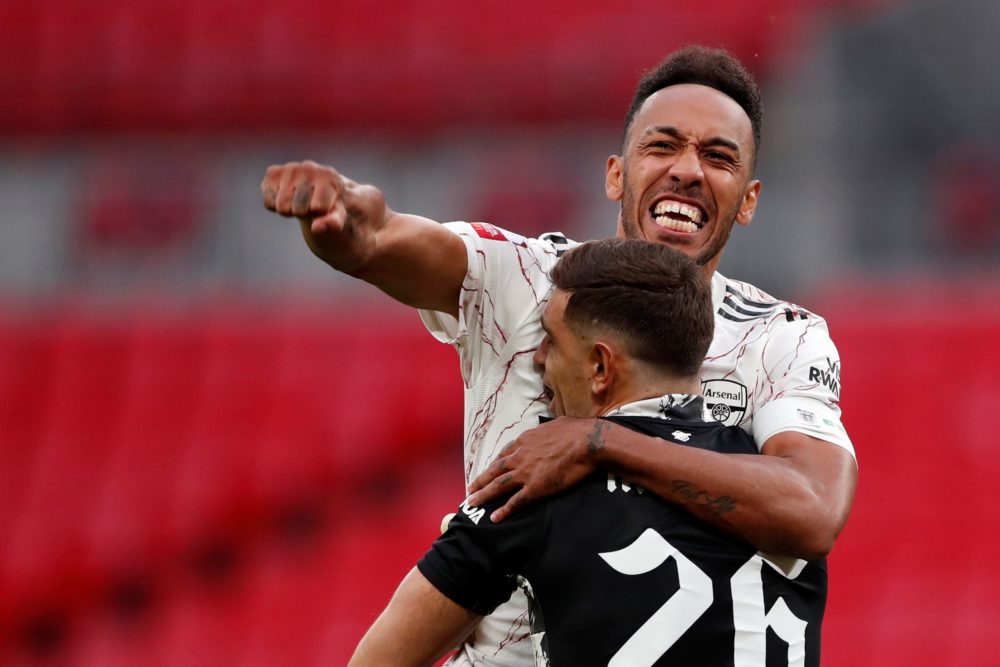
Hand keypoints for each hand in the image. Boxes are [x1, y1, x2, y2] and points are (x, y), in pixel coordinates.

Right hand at [260, 160, 384, 272]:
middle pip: (298, 209)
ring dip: (289, 210)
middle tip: (310, 206)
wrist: (318, 194)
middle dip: (304, 213)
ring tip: (299, 202)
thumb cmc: (332, 208)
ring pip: (281, 206)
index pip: (316, 209)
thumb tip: (317, 228)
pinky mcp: (273, 172)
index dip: (319, 214)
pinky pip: (268, 202)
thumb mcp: (338, 218)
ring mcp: (290, 168)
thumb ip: (333, 223)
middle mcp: (310, 167)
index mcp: (331, 177)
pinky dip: (275, 205)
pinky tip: (286, 197)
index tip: (324, 208)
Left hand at [466, 417, 598, 521]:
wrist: (586, 442)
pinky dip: (504, 510)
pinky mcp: (535, 488)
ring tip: (471, 503)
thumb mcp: (555, 424)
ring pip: (498, 486)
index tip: (487, 470)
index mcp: (524, 441)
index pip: (503, 455)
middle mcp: (520, 456)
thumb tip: (551, 428)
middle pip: (494, 471)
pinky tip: (495, 518)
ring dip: (483, 495)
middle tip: (469, 489)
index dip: (493, 464)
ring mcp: (526, 473)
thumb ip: (547, 430)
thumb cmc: (575, 431)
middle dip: (480, 481)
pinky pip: (516, 501)